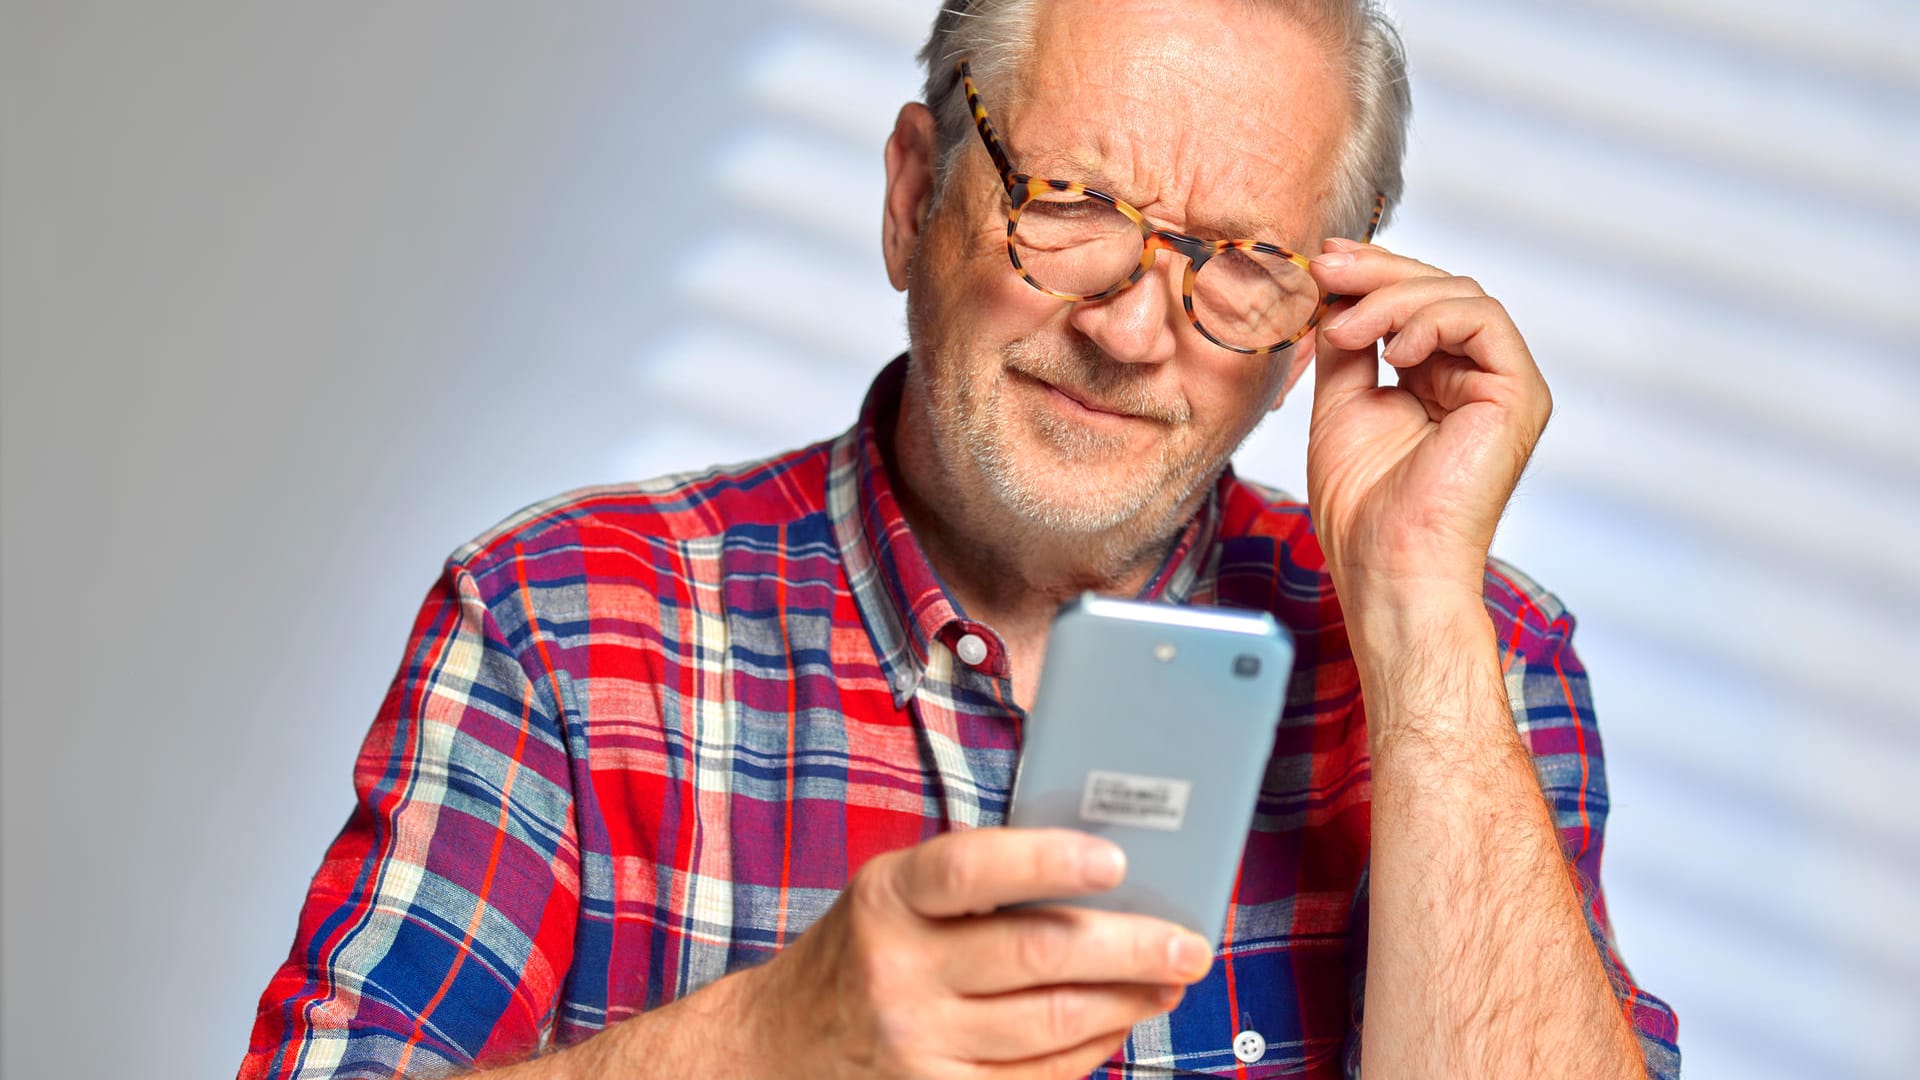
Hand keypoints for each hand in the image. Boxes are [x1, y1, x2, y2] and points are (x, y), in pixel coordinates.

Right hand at [739, 828, 1214, 1078]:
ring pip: (1051, 1024)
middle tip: (1187, 943)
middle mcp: (897, 971)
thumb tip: (1101, 878)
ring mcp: (915, 1044)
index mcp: (888, 898)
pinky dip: (1090, 1051)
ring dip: (1126, 1002)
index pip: (972, 870)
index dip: (1047, 862)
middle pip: (1036, 954)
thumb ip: (974, 884)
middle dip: (1129, 948)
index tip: (1114, 859)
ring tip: (1169, 980)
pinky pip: (1037, 1079)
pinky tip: (1118, 1024)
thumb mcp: (892, 897)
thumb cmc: (861, 953)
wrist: (776, 1047)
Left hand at [1303, 238, 1551, 614]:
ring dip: (1392, 299)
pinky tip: (1390, 352)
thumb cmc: (1364, 509)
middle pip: (1437, 290)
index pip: (1412, 305)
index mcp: (1436, 381)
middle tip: (1327, 267)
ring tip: (1346, 330)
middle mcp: (1475, 379)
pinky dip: (1430, 321)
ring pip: (1458, 296)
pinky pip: (1482, 320)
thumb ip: (1347, 347)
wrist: (1388, 565)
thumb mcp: (1341, 405)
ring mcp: (1502, 386)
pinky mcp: (1519, 394)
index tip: (1322, 261)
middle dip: (1377, 272)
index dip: (1370, 275)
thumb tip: (1334, 292)